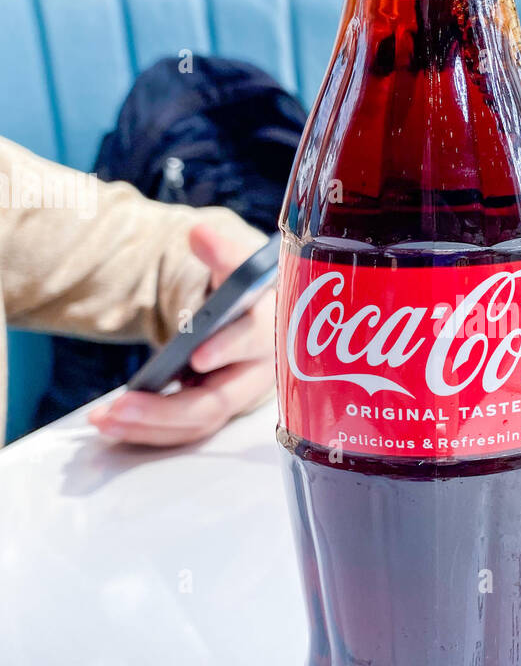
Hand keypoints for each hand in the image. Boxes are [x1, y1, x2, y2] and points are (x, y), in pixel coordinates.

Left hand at [88, 223, 275, 446]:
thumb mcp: (235, 269)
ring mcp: (237, 398)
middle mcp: (259, 371)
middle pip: (219, 400)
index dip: (228, 347)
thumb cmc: (244, 295)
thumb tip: (198, 233)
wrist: (249, 318)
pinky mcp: (216, 412)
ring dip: (148, 426)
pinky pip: (184, 431)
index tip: (197, 354)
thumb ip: (221, 253)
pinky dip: (148, 432)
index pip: (256, 339)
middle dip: (167, 408)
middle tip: (122, 406)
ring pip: (197, 422)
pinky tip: (113, 424)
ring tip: (104, 419)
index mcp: (272, 329)